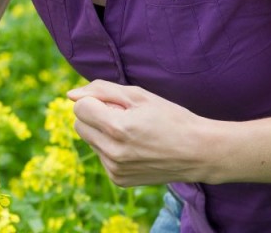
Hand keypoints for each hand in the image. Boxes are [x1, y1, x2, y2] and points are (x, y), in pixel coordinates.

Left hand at [67, 80, 215, 186]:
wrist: (199, 153)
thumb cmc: (170, 118)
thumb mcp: (139, 95)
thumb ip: (101, 90)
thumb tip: (70, 95)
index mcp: (117, 128)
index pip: (79, 107)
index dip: (95, 100)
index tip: (115, 103)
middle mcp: (113, 152)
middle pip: (79, 125)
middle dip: (94, 116)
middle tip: (123, 116)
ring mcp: (115, 169)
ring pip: (89, 141)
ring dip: (102, 133)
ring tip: (132, 133)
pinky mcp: (119, 180)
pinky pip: (101, 156)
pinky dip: (111, 149)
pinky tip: (135, 148)